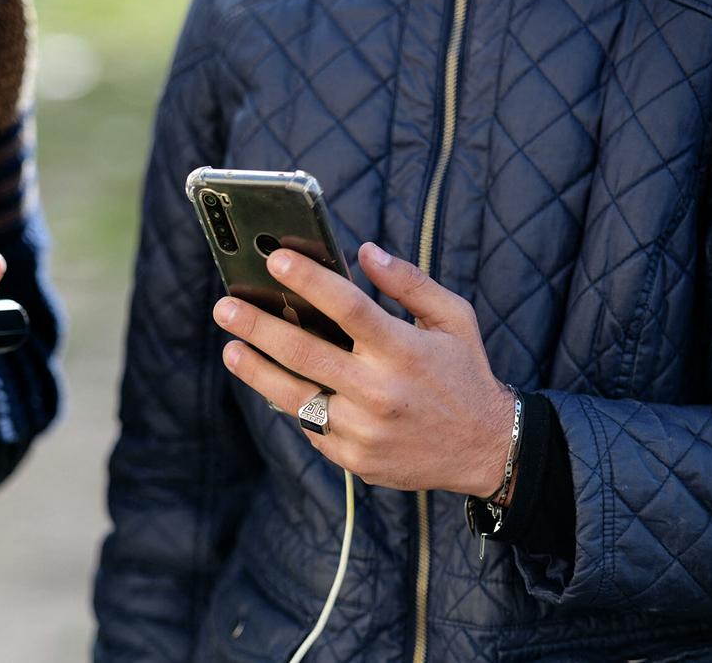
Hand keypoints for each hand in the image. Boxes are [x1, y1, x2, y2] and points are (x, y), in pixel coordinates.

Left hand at [214, 242, 513, 495]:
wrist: (487, 450)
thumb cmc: (465, 375)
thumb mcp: (453, 319)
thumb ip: (409, 283)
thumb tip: (365, 252)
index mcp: (405, 350)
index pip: (348, 307)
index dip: (308, 280)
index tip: (276, 260)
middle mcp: (381, 391)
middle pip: (305, 352)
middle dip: (258, 326)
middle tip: (225, 308)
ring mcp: (364, 430)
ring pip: (294, 396)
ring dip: (256, 370)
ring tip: (231, 350)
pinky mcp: (354, 459)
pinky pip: (311, 426)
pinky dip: (291, 404)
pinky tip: (272, 384)